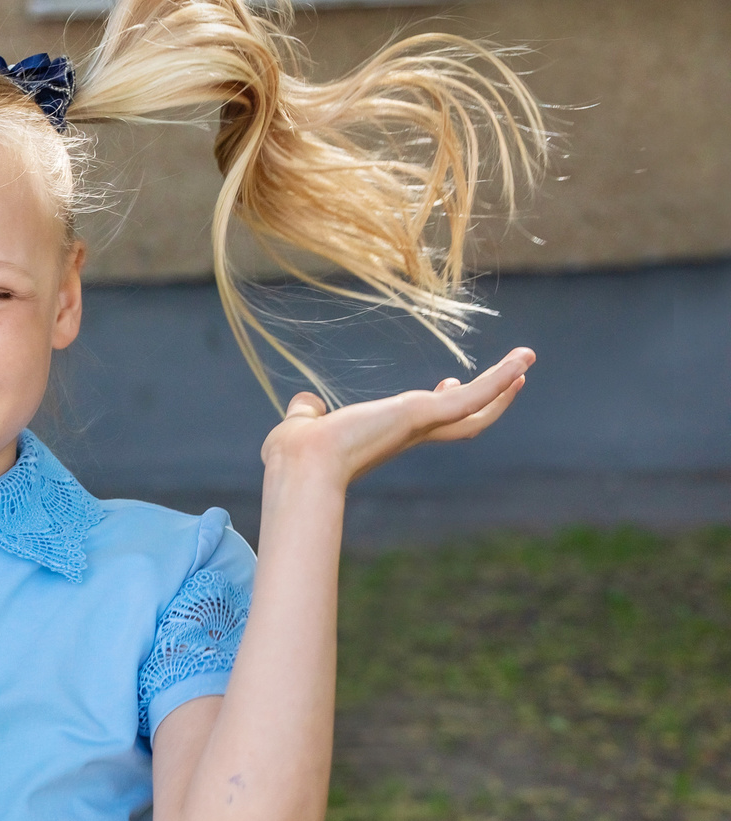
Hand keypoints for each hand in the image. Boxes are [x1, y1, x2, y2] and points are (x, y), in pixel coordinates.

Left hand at [262, 346, 532, 487]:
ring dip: (503, 384)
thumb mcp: (303, 425)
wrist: (301, 461)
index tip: (448, 382)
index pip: (424, 420)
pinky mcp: (425, 415)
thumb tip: (305, 403)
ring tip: (526, 359)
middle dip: (486, 397)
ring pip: (475, 410)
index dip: (439, 402)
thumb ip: (306, 413)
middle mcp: (407, 433)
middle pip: (461, 420)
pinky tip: (521, 361)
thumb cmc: (295, 452)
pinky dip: (498, 379)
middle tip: (511, 376)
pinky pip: (473, 397)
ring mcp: (420, 426)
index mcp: (384, 434)